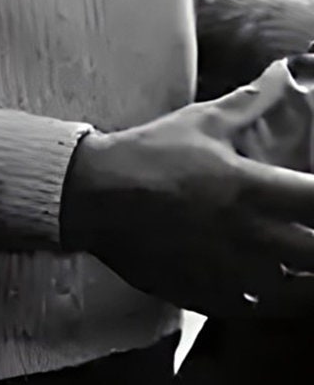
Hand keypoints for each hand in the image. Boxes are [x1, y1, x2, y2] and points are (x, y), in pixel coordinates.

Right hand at [61, 75, 313, 316]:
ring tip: (302, 258)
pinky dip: (280, 298)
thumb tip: (282, 74)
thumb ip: (248, 104)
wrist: (92, 199)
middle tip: (309, 225)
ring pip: (303, 291)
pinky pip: (267, 310)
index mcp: (249, 188)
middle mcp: (250, 235)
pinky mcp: (215, 297)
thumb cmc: (147, 155)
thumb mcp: (199, 123)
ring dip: (308, 273)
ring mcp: (233, 273)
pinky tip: (277, 282)